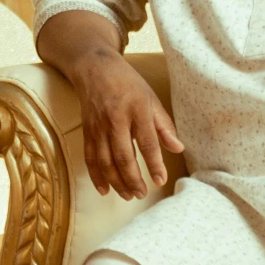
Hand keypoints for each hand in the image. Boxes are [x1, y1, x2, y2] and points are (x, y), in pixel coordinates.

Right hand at [68, 53, 183, 200]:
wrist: (95, 69)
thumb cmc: (128, 84)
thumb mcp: (151, 99)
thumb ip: (164, 126)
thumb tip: (178, 148)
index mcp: (136, 110)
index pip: (147, 142)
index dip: (154, 164)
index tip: (160, 180)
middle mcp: (115, 120)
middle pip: (123, 155)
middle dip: (132, 178)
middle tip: (141, 194)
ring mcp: (98, 127)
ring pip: (105, 160)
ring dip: (116, 181)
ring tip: (128, 195)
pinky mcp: (86, 131)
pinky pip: (90, 157)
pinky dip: (96, 175)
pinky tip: (104, 189)